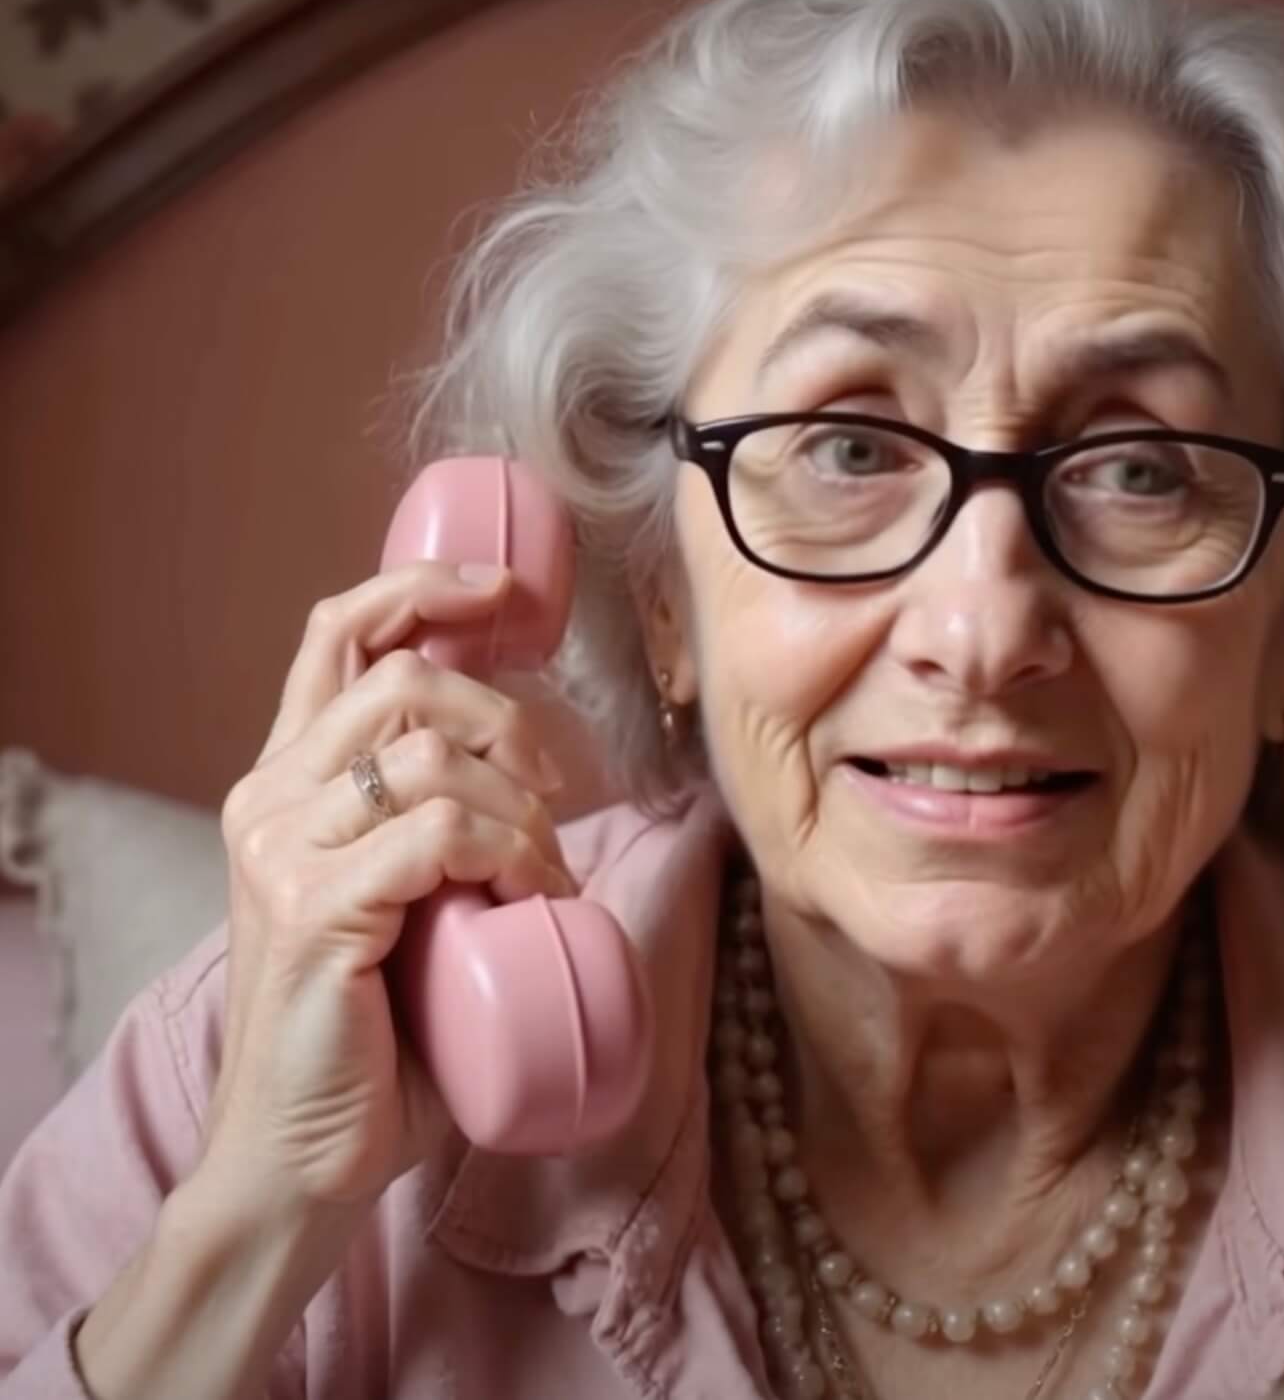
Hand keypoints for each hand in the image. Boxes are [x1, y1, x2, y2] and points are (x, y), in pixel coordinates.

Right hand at [202, 561, 573, 1213]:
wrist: (307, 1153)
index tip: (507, 594)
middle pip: (405, 678)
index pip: (336, 633)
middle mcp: (269, 798)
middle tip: (555, 794)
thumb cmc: (378, 1032)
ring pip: (436, 757)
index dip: (423, 589)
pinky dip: (513, 854)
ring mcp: (281, 850)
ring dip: (525, 810)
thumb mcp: (405, 896)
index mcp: (285, 780)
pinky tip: (532, 898)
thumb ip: (431, 822)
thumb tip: (540, 760)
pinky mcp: (313, 907)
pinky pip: (442, 832)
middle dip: (510, 720)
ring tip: (544, 875)